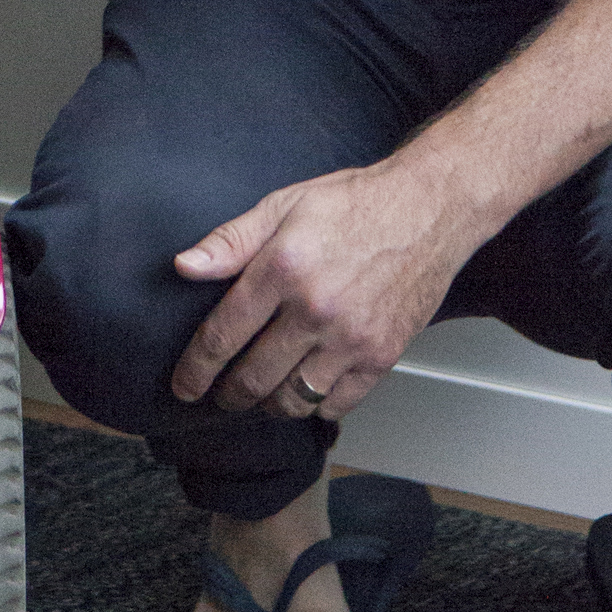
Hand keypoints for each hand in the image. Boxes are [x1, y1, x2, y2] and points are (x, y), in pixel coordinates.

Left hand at [168, 153, 478, 421]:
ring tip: (258, 396)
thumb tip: (184, 266)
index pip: (223, 335)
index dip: (196, 368)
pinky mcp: (382, 356)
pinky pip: (336, 405)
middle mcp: (315, 309)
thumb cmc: (355, 204)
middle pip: (254, 377)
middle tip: (220, 395)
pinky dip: (313, 407)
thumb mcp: (283, 205)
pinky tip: (302, 392)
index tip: (184, 385)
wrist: (427, 210)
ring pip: (293, 400)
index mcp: (283, 269)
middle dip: (228, 394)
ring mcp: (351, 338)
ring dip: (267, 406)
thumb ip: (230, 241)